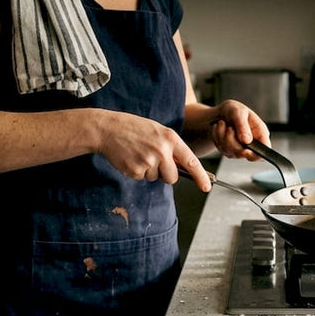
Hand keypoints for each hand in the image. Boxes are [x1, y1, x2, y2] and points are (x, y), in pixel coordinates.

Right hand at [96, 111, 211, 190]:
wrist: (107, 129)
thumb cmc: (134, 128)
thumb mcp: (158, 131)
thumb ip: (171, 147)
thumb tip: (183, 167)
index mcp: (170, 138)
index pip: (191, 161)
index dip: (201, 176)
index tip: (207, 186)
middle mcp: (162, 151)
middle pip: (173, 177)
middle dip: (166, 175)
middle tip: (154, 161)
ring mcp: (149, 161)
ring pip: (156, 178)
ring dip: (149, 171)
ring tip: (139, 154)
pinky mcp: (136, 170)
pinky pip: (142, 178)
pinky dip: (137, 171)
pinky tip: (131, 158)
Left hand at [210, 100, 271, 160]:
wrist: (220, 113)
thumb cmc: (232, 110)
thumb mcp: (238, 112)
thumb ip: (243, 126)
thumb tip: (247, 140)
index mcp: (260, 132)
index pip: (265, 148)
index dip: (258, 153)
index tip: (246, 151)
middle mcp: (252, 143)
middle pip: (244, 153)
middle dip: (232, 140)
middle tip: (228, 128)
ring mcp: (241, 148)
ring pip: (231, 151)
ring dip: (222, 136)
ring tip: (221, 123)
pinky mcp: (230, 151)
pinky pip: (222, 149)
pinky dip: (217, 137)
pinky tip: (218, 128)